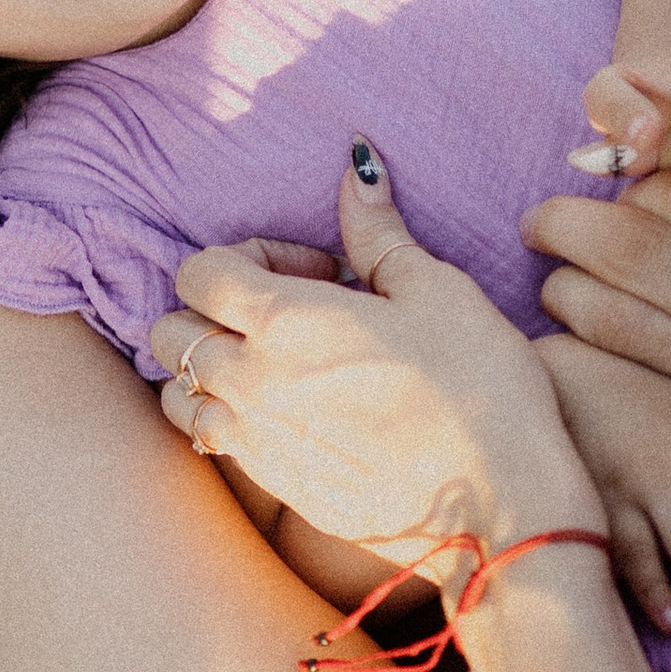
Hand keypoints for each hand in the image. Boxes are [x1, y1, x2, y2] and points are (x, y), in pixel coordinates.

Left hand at [148, 143, 601, 575]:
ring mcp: (255, 442)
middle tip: (285, 315)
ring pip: (176, 394)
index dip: (246, 257)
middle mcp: (251, 382)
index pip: (198, 271)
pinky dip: (224, 419)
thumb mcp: (437, 290)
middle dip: (212, 310)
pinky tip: (288, 412)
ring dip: (207, 369)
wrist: (501, 506)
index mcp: (284, 321)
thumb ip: (378, 231)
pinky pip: (210, 443)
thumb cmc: (481, 389)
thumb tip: (356, 164)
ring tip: (274, 365)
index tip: (311, 271)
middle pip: (169, 331)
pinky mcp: (274, 489)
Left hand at [522, 165, 670, 602]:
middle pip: (637, 246)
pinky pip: (649, 390)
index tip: (627, 167)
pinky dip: (604, 358)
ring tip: (556, 274)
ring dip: (570, 291)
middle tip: (543, 214)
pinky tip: (587, 343)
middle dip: (572, 221)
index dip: (648, 170)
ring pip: (619, 324)